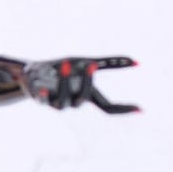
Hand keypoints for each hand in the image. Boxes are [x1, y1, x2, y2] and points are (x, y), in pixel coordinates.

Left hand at [23, 57, 138, 113]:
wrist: (31, 73)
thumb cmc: (62, 69)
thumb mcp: (85, 63)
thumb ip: (109, 63)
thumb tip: (137, 62)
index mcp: (87, 96)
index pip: (108, 107)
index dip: (123, 109)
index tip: (141, 109)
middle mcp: (73, 103)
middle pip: (84, 99)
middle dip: (87, 82)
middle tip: (90, 64)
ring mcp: (56, 103)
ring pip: (63, 101)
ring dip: (65, 83)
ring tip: (66, 64)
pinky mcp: (39, 98)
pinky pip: (42, 100)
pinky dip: (44, 96)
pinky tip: (44, 89)